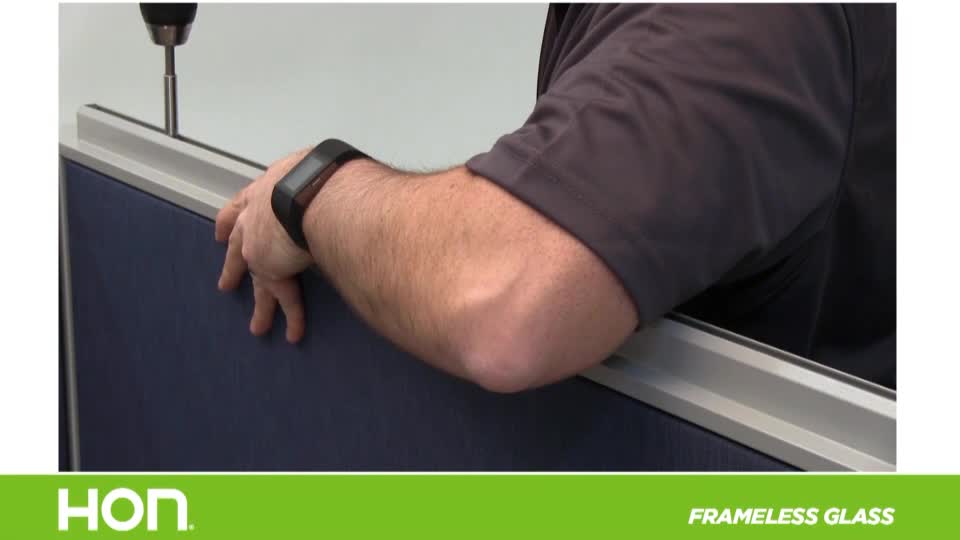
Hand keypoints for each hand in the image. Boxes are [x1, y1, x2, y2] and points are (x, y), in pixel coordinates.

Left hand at [215, 148, 313, 342]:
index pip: (240, 208)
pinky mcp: (271, 272)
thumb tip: (332, 180)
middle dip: (233, 267)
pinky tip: (294, 334)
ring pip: (258, 282)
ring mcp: (258, 249)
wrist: (308, 192)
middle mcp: (254, 221)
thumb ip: (313, 180)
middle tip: (225, 284)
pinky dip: (292, 316)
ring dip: (260, 306)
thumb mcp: (309, 169)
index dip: (230, 221)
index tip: (219, 232)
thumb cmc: (314, 174)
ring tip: (258, 327)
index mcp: (264, 192)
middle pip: (238, 249)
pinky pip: (285, 298)